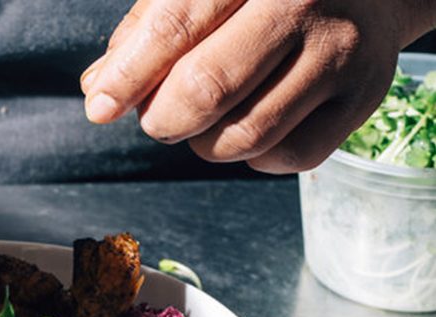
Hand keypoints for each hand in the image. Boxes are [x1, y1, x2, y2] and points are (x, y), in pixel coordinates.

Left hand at [81, 0, 435, 172]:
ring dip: (203, 142)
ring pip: (243, 134)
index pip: (175, 28)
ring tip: (204, 119)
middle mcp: (302, 3)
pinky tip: (250, 124)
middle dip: (163, 118)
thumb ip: (147, 30)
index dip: (128, 76)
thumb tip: (99, 88)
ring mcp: (339, 53)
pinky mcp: (362, 100)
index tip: (100, 108)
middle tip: (157, 118)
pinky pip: (285, 156)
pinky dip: (252, 156)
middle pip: (206, 90)